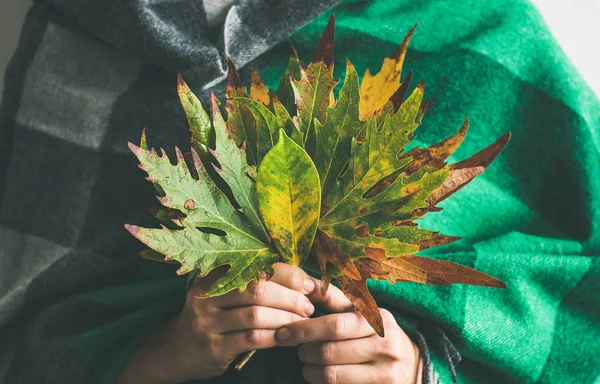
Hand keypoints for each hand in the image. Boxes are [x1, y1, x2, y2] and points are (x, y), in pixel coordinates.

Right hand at [117, 263, 315, 383]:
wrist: (177, 350)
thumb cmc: (214, 317)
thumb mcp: (225, 294)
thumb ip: (256, 283)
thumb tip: (304, 280)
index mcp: (214, 274)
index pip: (257, 266)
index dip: (288, 273)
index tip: (308, 284)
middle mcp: (207, 294)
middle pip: (257, 289)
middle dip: (290, 297)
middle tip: (308, 306)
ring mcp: (208, 321)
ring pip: (256, 315)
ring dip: (286, 318)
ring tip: (302, 322)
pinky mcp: (213, 346)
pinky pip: (251, 339)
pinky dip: (274, 337)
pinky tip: (288, 338)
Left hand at [277, 284, 422, 383]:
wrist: (413, 366)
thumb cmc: (377, 334)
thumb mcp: (362, 313)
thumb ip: (334, 300)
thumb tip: (306, 283)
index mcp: (377, 319)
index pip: (334, 324)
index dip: (304, 329)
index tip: (284, 332)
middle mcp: (384, 344)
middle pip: (329, 351)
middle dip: (305, 351)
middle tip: (298, 349)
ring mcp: (384, 371)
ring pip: (332, 374)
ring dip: (310, 370)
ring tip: (306, 364)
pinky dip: (321, 383)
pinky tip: (319, 375)